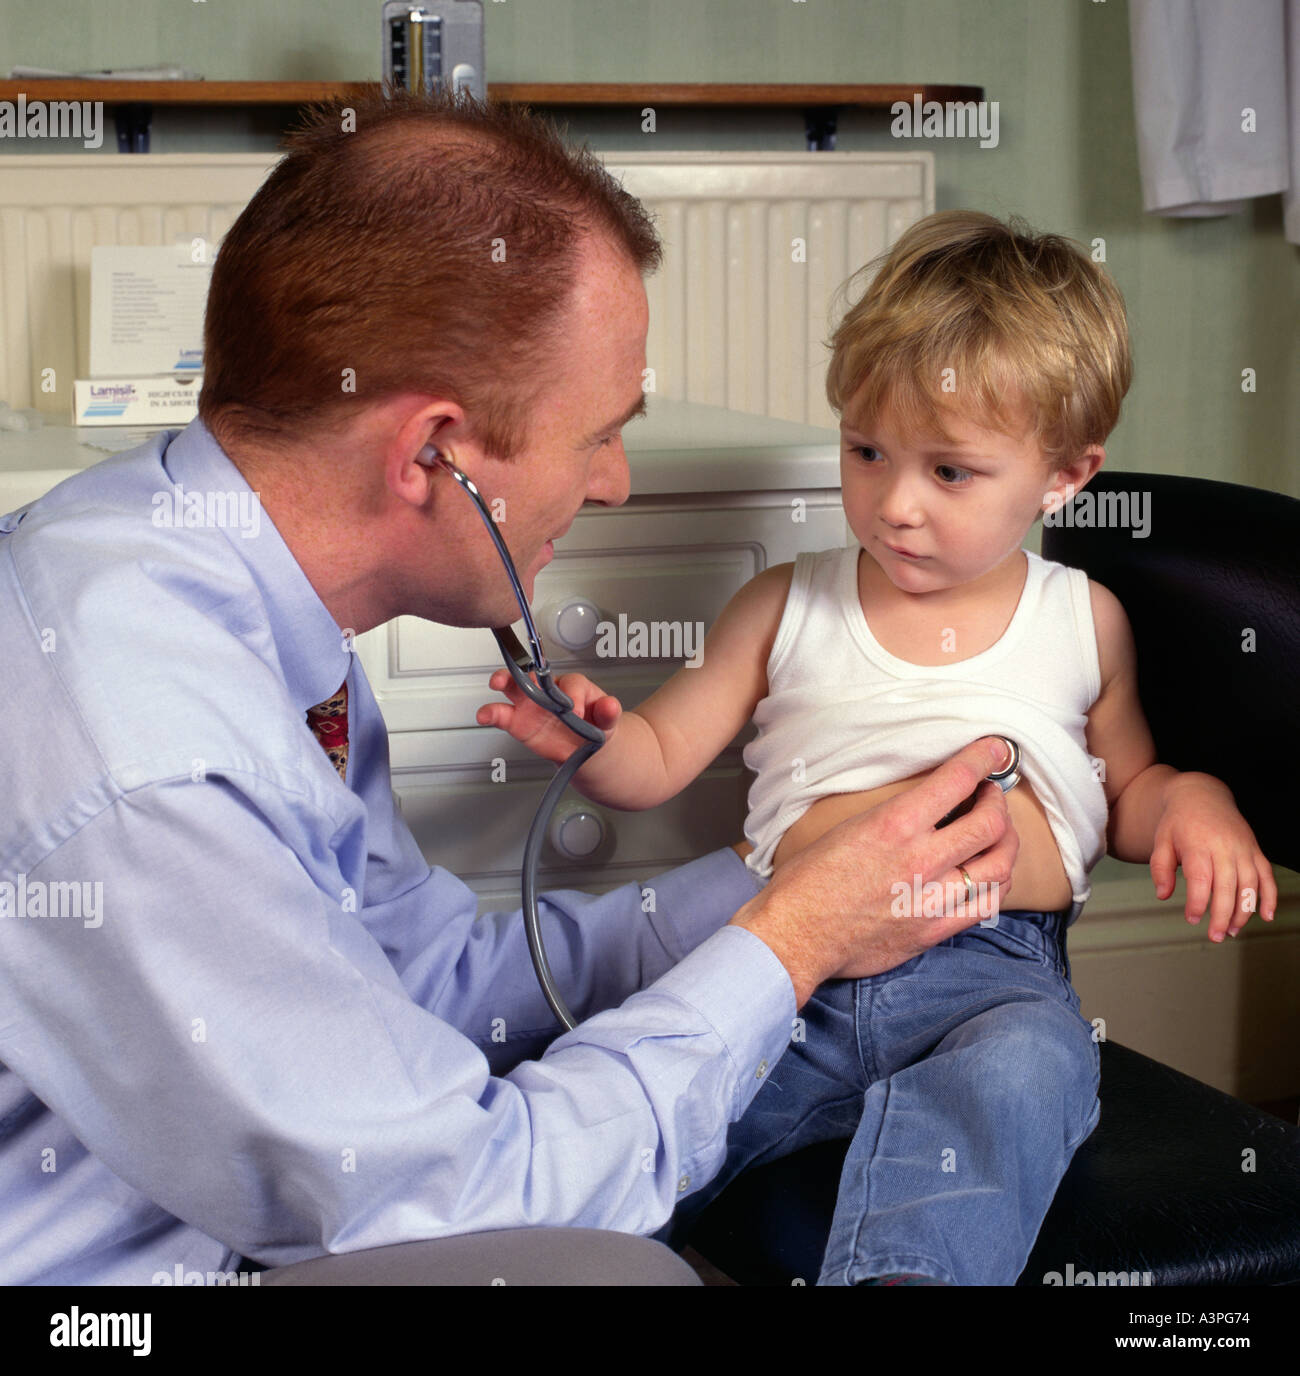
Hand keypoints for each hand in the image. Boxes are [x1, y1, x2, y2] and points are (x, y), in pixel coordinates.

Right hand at [476, 668, 622, 764]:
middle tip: (525, 679)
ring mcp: (531, 704)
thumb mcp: (607, 721)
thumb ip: (608, 713)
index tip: (575, 713)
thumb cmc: (595, 726)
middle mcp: (548, 690)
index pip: (571, 684)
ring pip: (514, 687)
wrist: (585, 749)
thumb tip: (611, 705)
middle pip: (535, 674)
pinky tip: (484, 716)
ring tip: (497, 683)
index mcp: (572, 686)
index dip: (572, 697)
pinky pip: (502, 715)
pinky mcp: (517, 722)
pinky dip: (491, 713)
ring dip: (504, 681)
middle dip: (527, 672)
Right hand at [731, 736, 1019, 1004]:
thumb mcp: (847, 827)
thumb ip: (894, 816)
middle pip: (990, 823)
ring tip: (997, 833)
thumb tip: (926, 803)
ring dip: (1006, 842)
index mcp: (894, 825)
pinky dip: (996, 882)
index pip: (957, 780)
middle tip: (990, 795)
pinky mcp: (933, 930)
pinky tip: (988, 873)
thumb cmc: (808, 880)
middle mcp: (920, 860)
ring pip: (999, 865)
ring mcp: (931, 898)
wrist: (795, 935)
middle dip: (997, 801)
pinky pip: (986, 905)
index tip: (995, 749)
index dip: (984, 758)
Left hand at [1150, 774, 1276, 940]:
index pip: (1201, 879)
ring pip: (1250, 884)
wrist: (1201, 795)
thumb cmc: (1178, 822)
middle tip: (1215, 936)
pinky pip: (1267, 875)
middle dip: (1222, 915)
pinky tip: (1265, 916)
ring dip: (1244, 911)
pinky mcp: (1255, 850)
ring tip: (1232, 931)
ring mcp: (1243, 849)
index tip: (1191, 919)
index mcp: (1198, 845)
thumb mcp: (1161, 840)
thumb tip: (1163, 895)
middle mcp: (1224, 847)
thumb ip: (1160, 868)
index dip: (1197, 902)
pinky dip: (1270, 896)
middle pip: (1228, 886)